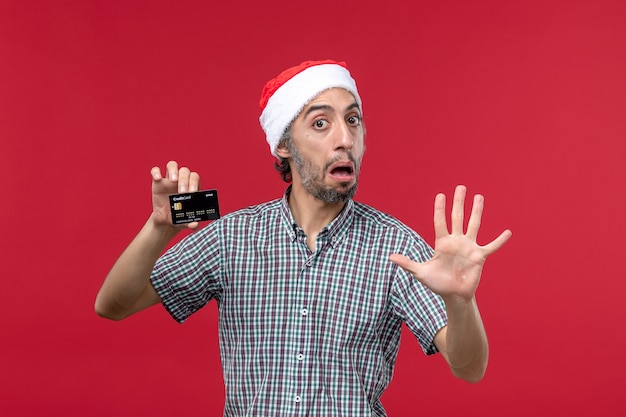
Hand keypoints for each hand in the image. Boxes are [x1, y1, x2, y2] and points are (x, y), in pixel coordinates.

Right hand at [149, 160, 200, 230]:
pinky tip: (157, 178)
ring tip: (173, 180)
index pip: (194, 178)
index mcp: (190, 187)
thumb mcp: (185, 221)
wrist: (166, 221)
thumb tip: (194, 225)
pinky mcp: (157, 182)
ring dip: (173, 170)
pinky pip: (155, 171)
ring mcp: (168, 180)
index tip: (192, 192)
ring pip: (172, 165)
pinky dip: (155, 172)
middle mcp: (181, 181)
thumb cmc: (179, 217)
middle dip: (184, 180)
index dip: (194, 182)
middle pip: (184, 171)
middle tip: (182, 192)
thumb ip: (191, 223)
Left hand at [390, 185, 510, 302]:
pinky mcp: (479, 257)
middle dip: (459, 202)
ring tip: (479, 197)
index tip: (440, 195)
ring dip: (477, 211)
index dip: (440, 209)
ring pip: (474, 225)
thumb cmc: (437, 283)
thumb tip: (390, 257)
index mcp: (442, 243)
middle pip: (457, 217)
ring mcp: (468, 247)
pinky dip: (499, 240)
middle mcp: (456, 241)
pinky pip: (491, 246)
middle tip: (461, 187)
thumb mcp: (421, 272)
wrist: (453, 295)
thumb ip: (407, 263)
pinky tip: (508, 232)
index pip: (440, 222)